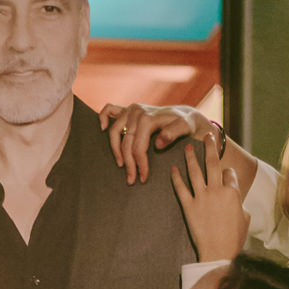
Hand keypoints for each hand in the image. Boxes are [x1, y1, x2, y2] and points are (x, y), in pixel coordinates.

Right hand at [100, 102, 215, 183]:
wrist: (186, 115)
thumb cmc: (186, 124)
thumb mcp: (185, 128)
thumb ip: (173, 133)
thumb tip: (158, 143)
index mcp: (148, 118)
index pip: (138, 146)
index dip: (139, 164)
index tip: (143, 178)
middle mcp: (137, 112)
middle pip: (125, 142)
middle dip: (128, 163)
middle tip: (132, 179)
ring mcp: (131, 110)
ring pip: (114, 132)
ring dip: (115, 149)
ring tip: (121, 165)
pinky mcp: (128, 109)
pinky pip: (109, 109)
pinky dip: (103, 117)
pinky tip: (102, 129)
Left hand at [170, 139, 246, 261]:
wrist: (218, 253)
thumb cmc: (234, 239)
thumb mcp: (245, 219)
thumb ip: (240, 204)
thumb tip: (236, 200)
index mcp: (233, 193)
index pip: (229, 173)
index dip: (227, 172)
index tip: (225, 173)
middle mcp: (217, 191)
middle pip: (213, 163)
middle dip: (210, 147)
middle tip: (207, 135)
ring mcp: (202, 198)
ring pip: (195, 172)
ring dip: (191, 157)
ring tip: (188, 147)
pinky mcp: (189, 207)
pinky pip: (181, 189)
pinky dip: (176, 178)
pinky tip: (172, 169)